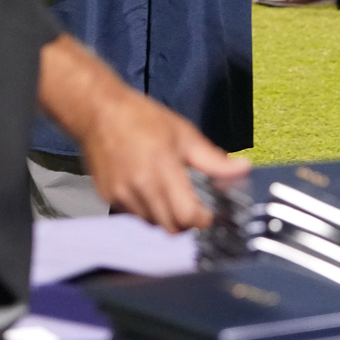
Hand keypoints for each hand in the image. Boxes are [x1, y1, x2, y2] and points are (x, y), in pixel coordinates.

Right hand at [37, 34, 246, 232]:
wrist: (98, 111)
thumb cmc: (141, 118)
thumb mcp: (183, 133)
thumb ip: (212, 159)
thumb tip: (242, 169)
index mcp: (163, 168)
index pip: (188, 216)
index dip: (202, 220)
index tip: (208, 213)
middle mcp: (140, 185)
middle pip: (171, 227)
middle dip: (186, 222)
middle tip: (191, 206)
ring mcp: (121, 193)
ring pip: (152, 224)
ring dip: (164, 216)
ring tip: (166, 192)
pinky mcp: (107, 196)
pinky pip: (133, 214)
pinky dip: (144, 208)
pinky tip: (145, 187)